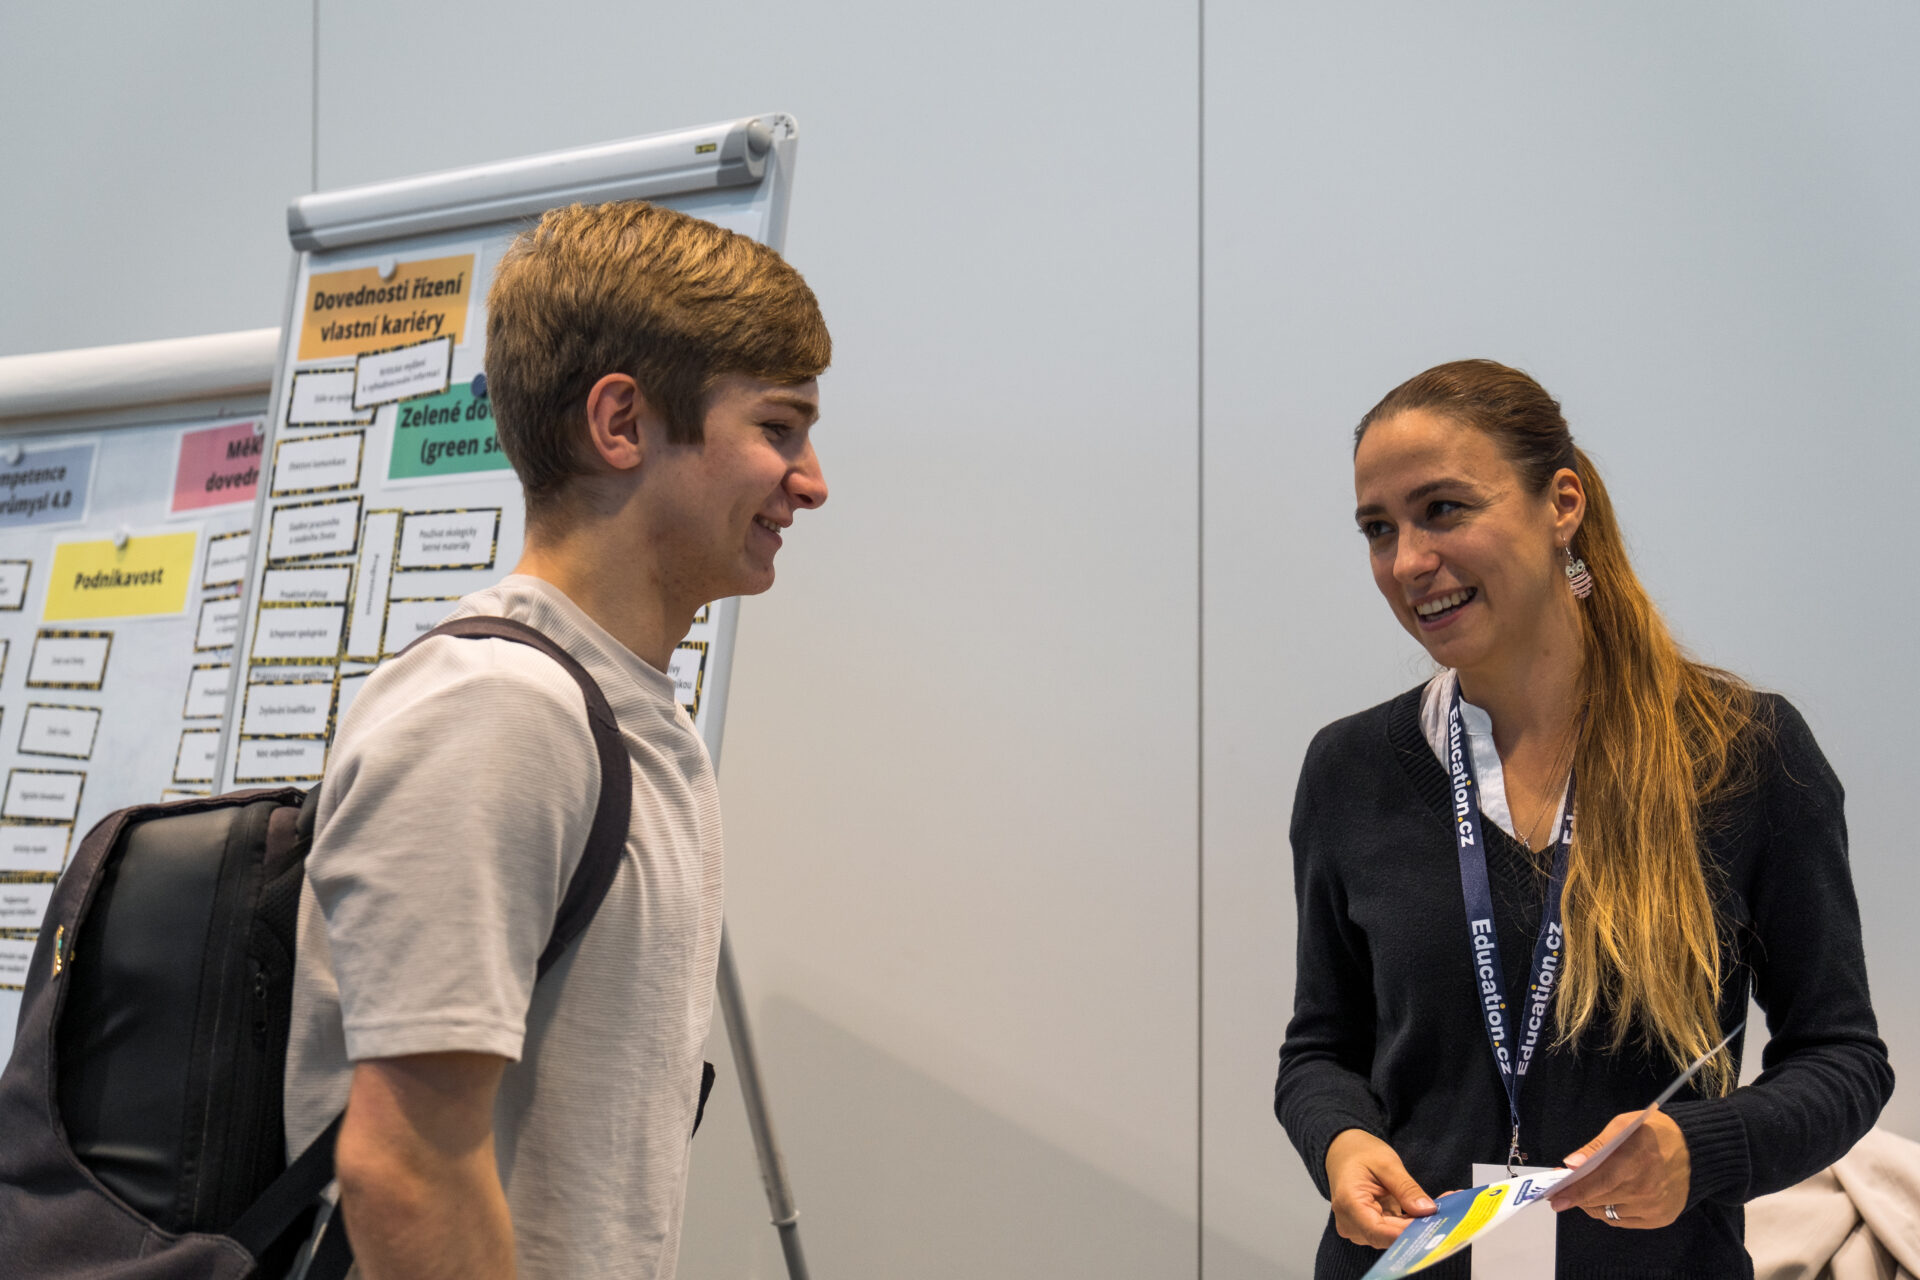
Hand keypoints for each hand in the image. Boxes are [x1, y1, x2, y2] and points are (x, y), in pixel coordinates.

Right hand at [1325, 1129, 1436, 1248]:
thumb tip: (1427, 1210)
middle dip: (1418, 1227)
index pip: (1377, 1231)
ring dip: (1417, 1225)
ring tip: (1442, 1208)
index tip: (1431, 1229)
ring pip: (1393, 1236)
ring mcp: (1358, 1228)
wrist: (1344, 1152)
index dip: (1405, 1234)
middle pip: (1387, 1236)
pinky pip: (1392, 1231)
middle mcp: (1350, 1223)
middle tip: (1448, 1215)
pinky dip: (1410, 1223)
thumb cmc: (1360, 1153)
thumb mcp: (1386, 1163)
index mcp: (1349, 1203)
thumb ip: (1406, 1188)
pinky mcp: (1369, 1229)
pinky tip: (1428, 1212)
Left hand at [1547, 1107, 1689, 1228]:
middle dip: (1577, 1195)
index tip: (1553, 1198)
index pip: (1597, 1183)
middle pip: (1599, 1200)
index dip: (1573, 1192)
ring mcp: (1654, 1207)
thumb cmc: (1655, 1132)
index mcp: (1635, 1162)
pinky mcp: (1661, 1218)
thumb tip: (1571, 1164)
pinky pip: (1624, 1221)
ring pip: (1609, 1213)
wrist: (1696, 1150)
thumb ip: (1596, 1146)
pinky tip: (1607, 1198)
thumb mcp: (1624, 1125)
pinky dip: (1611, 1211)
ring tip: (1587, 1190)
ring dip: (1594, 1203)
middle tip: (1563, 1189)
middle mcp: (1645, 1190)